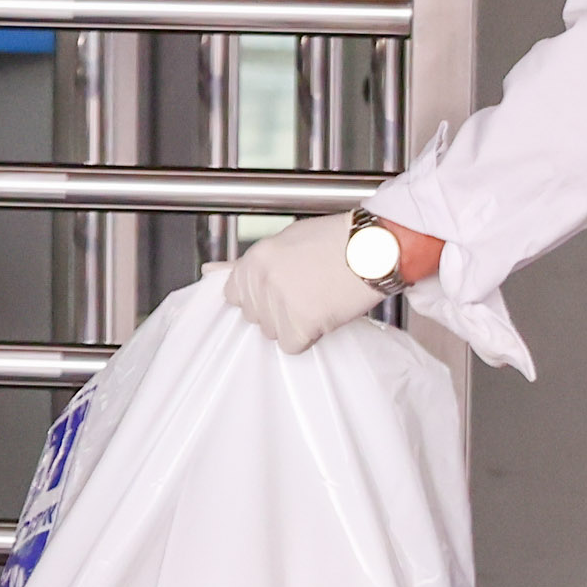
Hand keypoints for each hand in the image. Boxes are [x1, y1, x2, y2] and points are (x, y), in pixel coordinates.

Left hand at [217, 213, 389, 351]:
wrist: (375, 247)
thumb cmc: (339, 240)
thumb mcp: (289, 240)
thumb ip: (253, 263)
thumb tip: (210, 272)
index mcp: (256, 258)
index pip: (234, 295)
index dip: (259, 298)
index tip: (279, 292)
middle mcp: (262, 279)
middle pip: (255, 317)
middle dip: (277, 311)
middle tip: (308, 292)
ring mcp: (279, 301)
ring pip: (273, 333)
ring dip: (294, 324)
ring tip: (319, 299)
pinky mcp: (300, 322)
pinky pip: (292, 346)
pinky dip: (308, 338)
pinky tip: (324, 314)